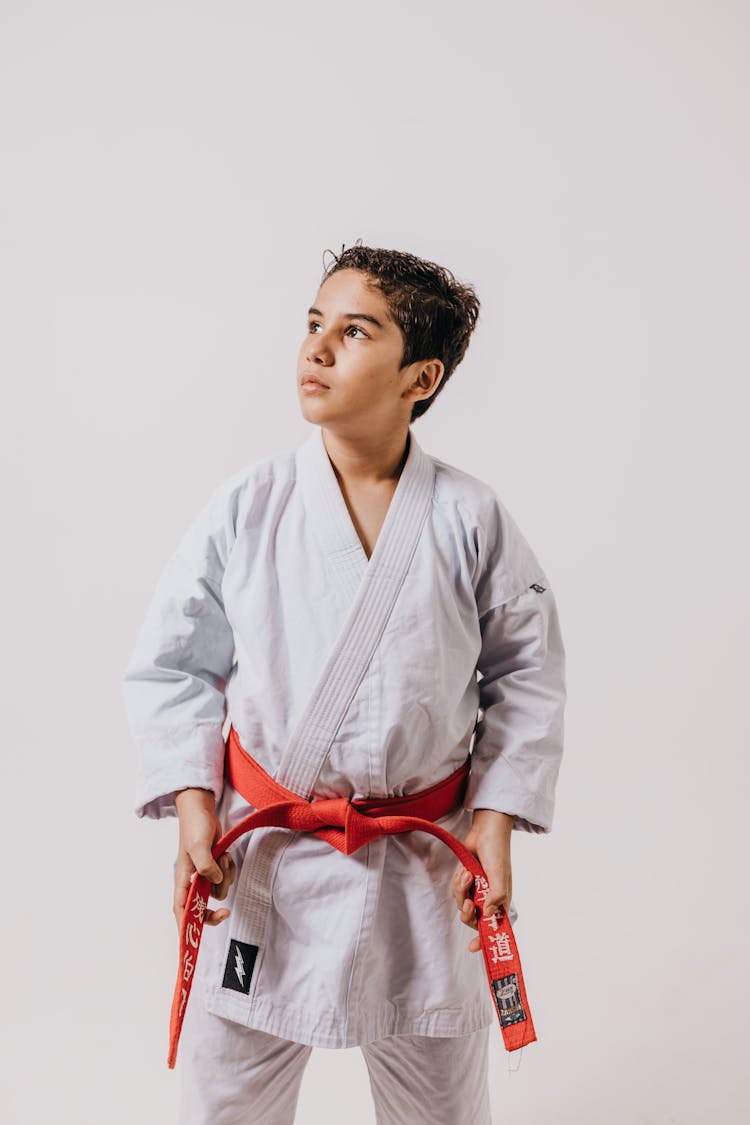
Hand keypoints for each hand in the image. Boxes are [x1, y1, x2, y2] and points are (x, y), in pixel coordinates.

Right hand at [173, 787, 235, 930]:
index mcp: (182, 880)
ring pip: (220, 891)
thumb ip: (205, 866)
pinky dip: (230, 869)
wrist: (202, 809)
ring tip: (221, 857)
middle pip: (203, 909)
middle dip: (215, 910)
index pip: (181, 910)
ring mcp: (205, 874)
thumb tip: (215, 883)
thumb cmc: (194, 826)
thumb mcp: (198, 845)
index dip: (185, 928)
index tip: (192, 943)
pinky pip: (227, 878)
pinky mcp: (216, 867)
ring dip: (226, 877)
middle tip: (226, 913)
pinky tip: (225, 854)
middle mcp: (192, 881)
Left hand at [451, 808, 512, 952]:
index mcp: (502, 901)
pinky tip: (465, 871)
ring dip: (462, 891)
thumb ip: (496, 895)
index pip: (495, 926)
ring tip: (467, 875)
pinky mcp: (467, 883)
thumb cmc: (497, 852)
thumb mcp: (499, 874)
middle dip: (467, 913)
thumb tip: (488, 915)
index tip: (475, 948)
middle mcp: (489, 899)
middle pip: (474, 919)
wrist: (484, 832)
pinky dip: (459, 882)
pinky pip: (457, 892)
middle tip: (467, 902)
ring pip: (462, 905)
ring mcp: (477, 891)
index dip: (485, 940)